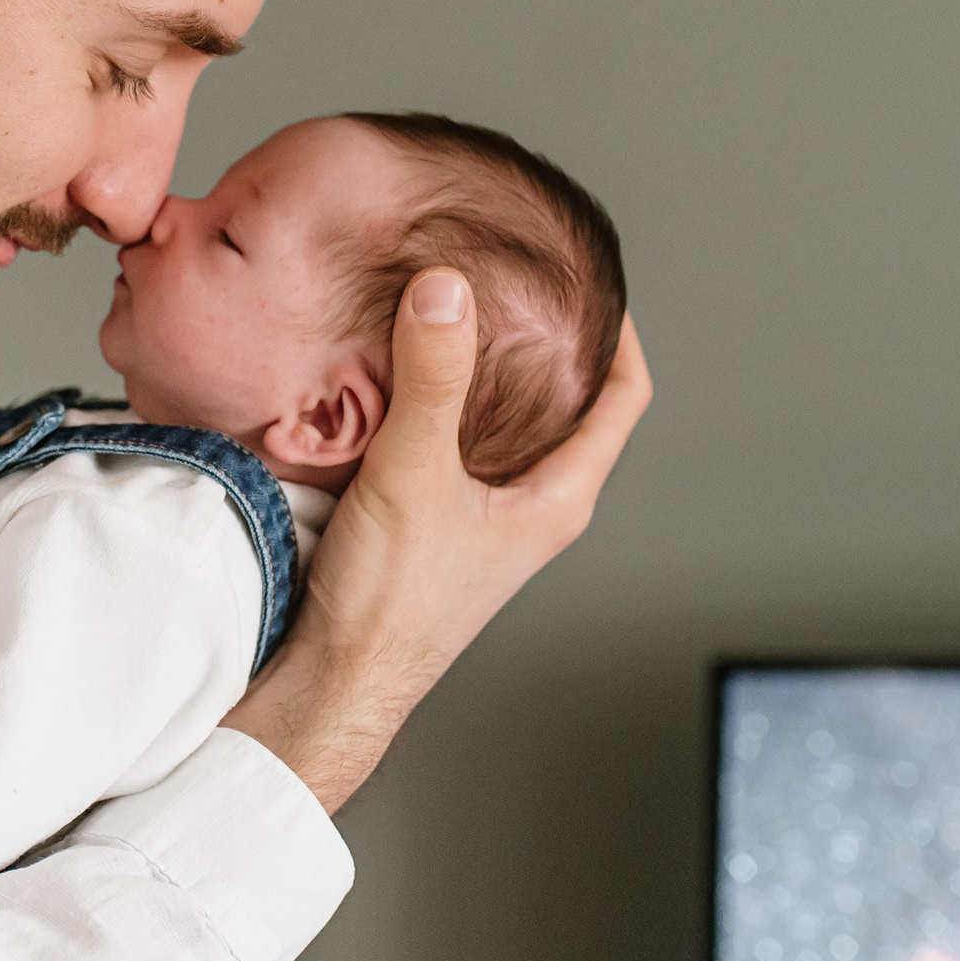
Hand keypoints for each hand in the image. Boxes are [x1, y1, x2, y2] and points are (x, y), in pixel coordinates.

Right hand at [227, 271, 651, 812]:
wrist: (335, 678)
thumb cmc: (391, 605)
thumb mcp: (413, 474)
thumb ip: (430, 379)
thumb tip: (448, 290)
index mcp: (558, 499)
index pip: (624, 399)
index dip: (622, 335)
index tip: (597, 282)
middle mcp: (532, 507)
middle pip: (568, 405)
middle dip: (550, 342)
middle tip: (521, 282)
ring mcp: (486, 519)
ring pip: (507, 426)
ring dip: (493, 372)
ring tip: (462, 313)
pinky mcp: (438, 524)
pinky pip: (456, 445)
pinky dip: (444, 402)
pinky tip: (402, 377)